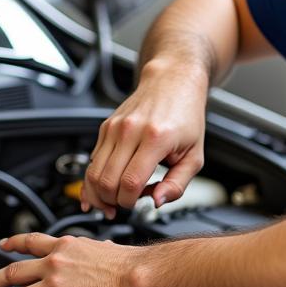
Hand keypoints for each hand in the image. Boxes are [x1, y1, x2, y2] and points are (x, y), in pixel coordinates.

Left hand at [0, 233, 141, 286]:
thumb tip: (103, 250)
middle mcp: (55, 263)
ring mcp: (55, 286)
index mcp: (66, 246)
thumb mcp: (107, 248)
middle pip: (12, 271)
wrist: (139, 278)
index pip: (31, 241)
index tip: (2, 246)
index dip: (13, 243)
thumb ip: (96, 250)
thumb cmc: (131, 266)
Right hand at [81, 64, 206, 217]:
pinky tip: (105, 187)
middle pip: (106, 181)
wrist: (171, 82)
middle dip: (113, 201)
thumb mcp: (195, 155)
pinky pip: (91, 161)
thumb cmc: (186, 116)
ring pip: (92, 173)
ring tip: (113, 200)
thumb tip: (157, 201)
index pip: (131, 183)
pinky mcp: (105, 127)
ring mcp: (114, 128)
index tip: (138, 204)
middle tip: (126, 204)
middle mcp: (130, 131)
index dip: (131, 202)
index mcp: (156, 138)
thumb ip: (178, 184)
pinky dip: (94, 179)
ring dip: (99, 193)